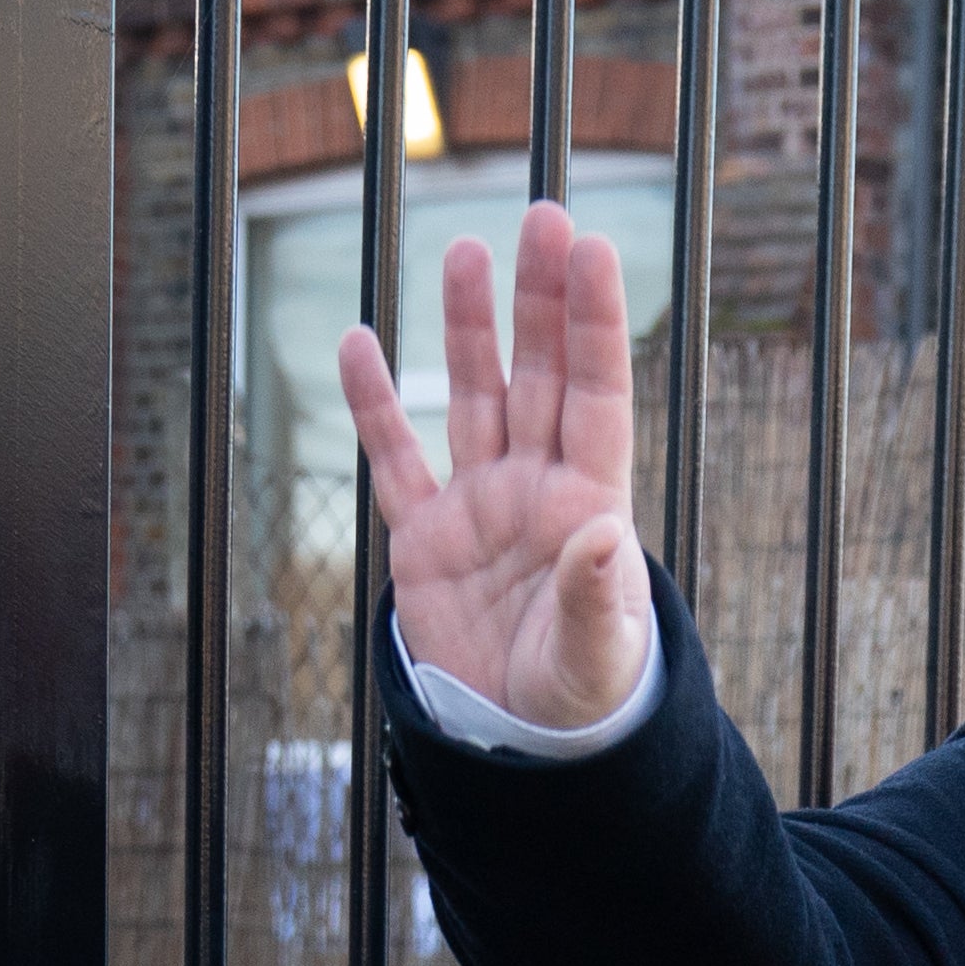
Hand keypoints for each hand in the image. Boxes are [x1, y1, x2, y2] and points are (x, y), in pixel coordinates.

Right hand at [338, 202, 651, 729]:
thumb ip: (594, 599)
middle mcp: (536, 490)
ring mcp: (479, 506)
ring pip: (472, 396)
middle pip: (539, 375)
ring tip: (471, 253)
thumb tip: (604, 539)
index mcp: (589, 507)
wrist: (525, 747)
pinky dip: (375, 403)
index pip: (597, 394)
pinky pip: (395, 457)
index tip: (593, 249)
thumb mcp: (594, 658)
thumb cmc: (581, 703)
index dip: (594, 322)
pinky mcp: (424, 537)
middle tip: (542, 217)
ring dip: (471, 328)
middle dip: (541, 301)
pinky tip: (360, 340)